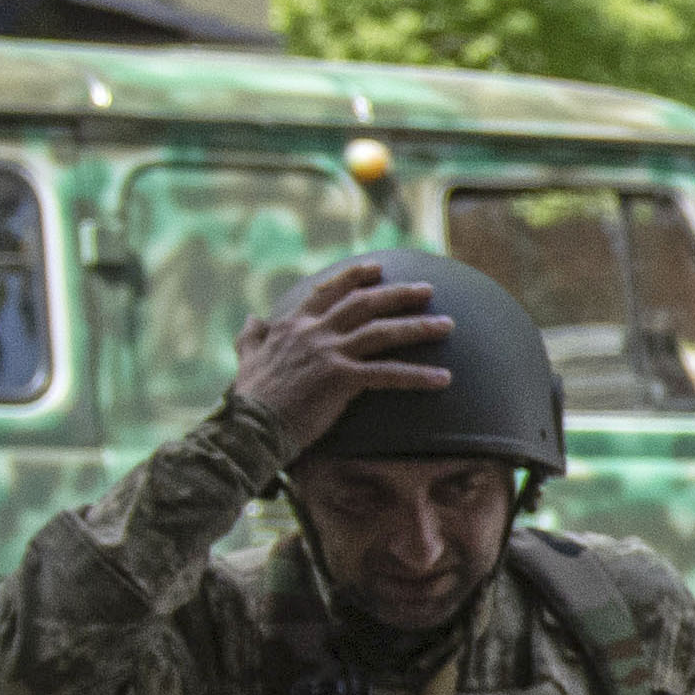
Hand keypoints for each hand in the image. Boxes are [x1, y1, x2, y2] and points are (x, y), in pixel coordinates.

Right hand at [236, 258, 451, 455]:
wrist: (249, 425)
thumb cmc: (251, 399)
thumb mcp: (247, 358)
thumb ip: (251, 337)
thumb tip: (251, 318)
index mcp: (293, 325)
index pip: (328, 291)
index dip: (354, 277)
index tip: (378, 268)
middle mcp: (314, 331)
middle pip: (364, 303)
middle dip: (399, 293)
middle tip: (428, 288)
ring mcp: (328, 352)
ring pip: (382, 331)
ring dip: (419, 326)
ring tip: (448, 325)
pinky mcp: (340, 378)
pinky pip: (388, 373)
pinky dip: (419, 376)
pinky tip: (444, 378)